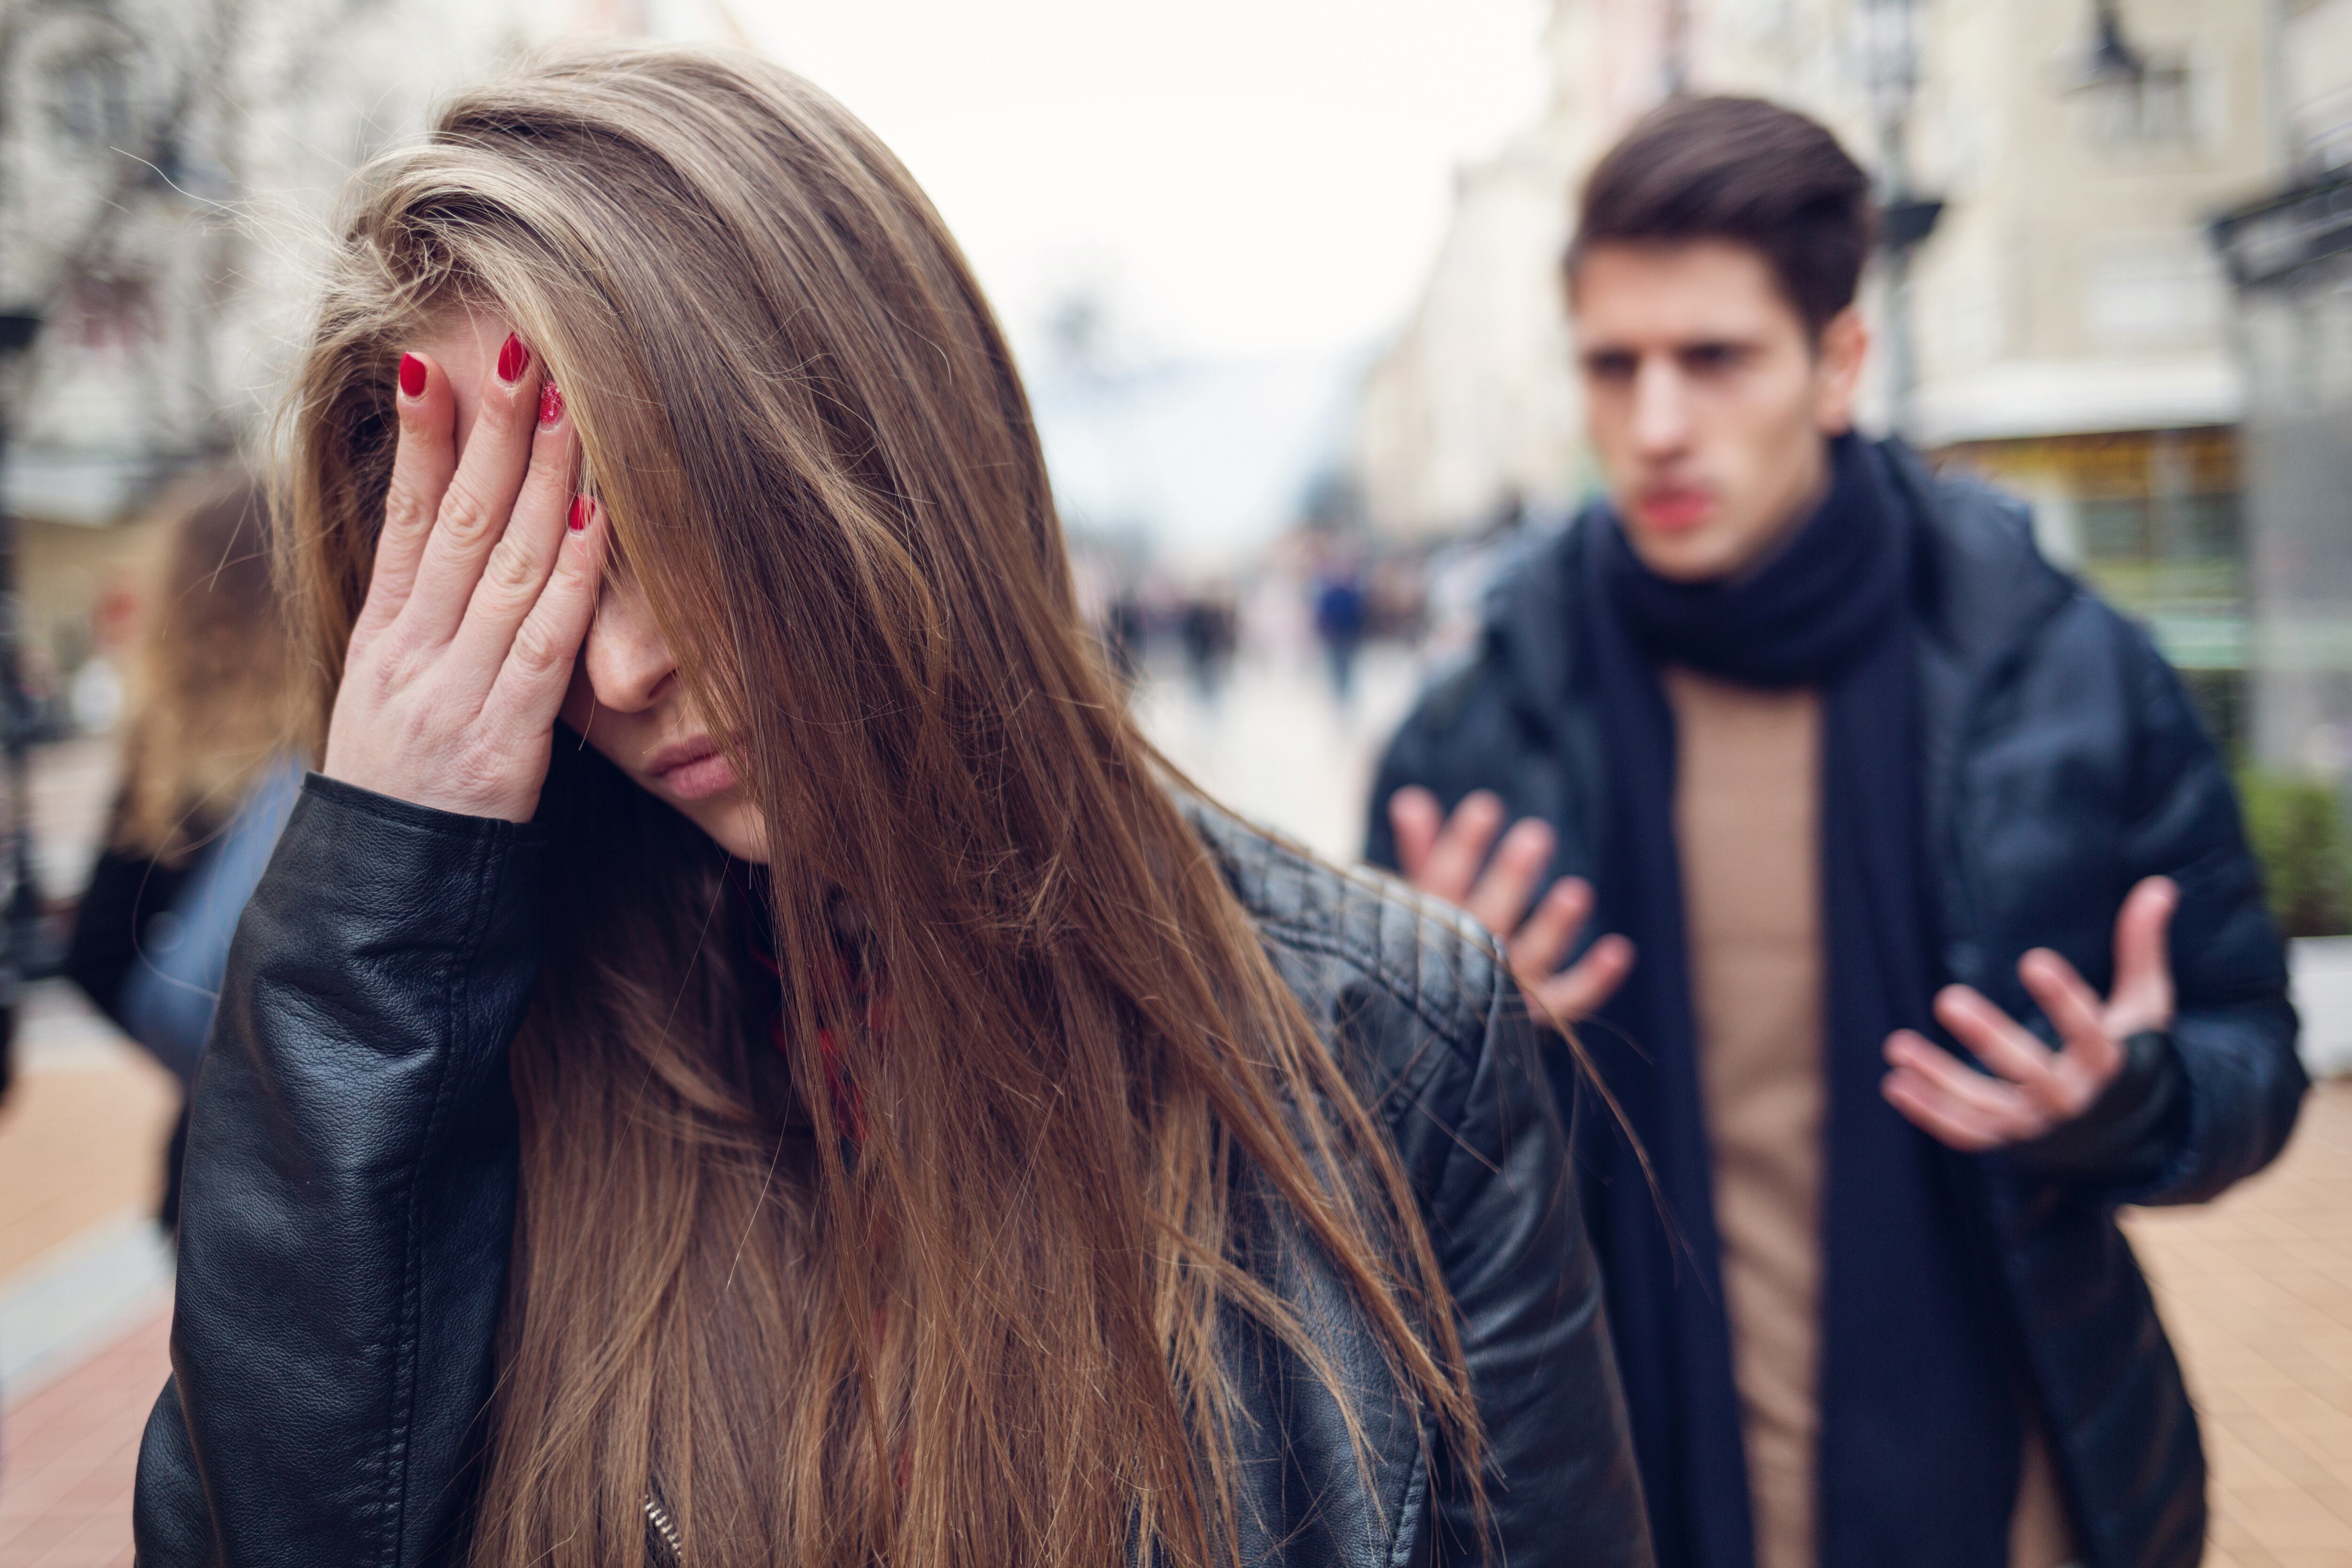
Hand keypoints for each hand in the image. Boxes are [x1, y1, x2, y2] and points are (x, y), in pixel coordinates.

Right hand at [321, 334, 607, 822]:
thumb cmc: (404, 797)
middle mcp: (409, 656)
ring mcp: (451, 695)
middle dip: (489, 430)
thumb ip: (421, 627)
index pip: (401, 518)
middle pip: (455, 522)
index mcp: (380, 640)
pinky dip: (572, 575)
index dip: (418, 439)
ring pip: (503, 566)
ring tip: (567, 400)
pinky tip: (594, 516)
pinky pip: (544, 644)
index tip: (433, 361)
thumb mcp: (389, 701)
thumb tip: (444, 546)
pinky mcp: (499, 740)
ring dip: (541, 478)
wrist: (382, 903)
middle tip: (517, 346)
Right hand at [1388, 787, 1635, 1025]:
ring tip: (1578, 892)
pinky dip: (1595, 980)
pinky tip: (1621, 950)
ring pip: (1531, 957)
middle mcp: (1466, 958)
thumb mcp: (1421, 897)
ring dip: (1554, 927)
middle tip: (1536, 836)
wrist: (1428, 1031)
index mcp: (1431, 926)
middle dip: (1511, 878)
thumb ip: (1422, 851)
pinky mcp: (1536, 1014)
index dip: (1463, 847)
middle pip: (1490, 916)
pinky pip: (1568, 999)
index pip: (1443, 880)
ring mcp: (1502, 989)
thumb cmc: (1429, 947)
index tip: (1486, 808)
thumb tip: (1411, 800)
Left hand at [1882, 876, 2177, 1150]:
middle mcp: (2073, 1100)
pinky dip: (1929, 1113)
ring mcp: (2038, 1126)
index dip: (2063, 999)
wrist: (2130, 1133)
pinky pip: (1967, 1133)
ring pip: (1986, 1107)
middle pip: (2030, 1073)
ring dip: (1939, 1079)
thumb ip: (2141, 950)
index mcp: (2109, 1064)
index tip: (2034, 960)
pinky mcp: (2011, 1144)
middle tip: (1948, 999)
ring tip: (1896, 1046)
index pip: (2088, 1032)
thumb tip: (2158, 887)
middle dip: (1990, 1039)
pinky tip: (1894, 1082)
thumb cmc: (2130, 1054)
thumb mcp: (2144, 1007)